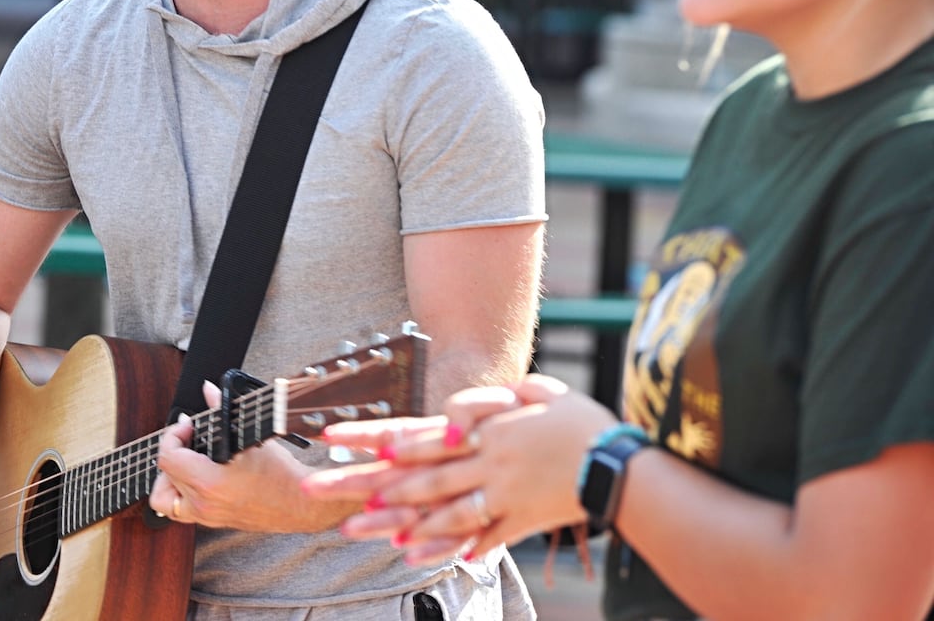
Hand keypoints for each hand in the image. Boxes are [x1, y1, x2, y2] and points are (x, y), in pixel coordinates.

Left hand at [149, 382, 354, 532]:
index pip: (168, 458)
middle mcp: (203, 503)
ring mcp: (205, 516)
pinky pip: (179, 510)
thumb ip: (221, 410)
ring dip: (169, 477)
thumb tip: (208, 390)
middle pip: (165, 474)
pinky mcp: (211, 522)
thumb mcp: (249, 436)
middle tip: (189, 437)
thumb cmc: (281, 474)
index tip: (188, 425)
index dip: (173, 435)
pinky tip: (194, 477)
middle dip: (173, 449)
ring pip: (164, 498)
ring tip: (186, 460)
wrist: (299, 503)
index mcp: (210, 483)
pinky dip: (179, 493)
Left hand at [304, 375, 614, 563]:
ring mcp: (501, 494)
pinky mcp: (518, 521)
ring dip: (395, 519)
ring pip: (439, 508)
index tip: (336, 441)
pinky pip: (476, 537)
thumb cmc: (583, 421)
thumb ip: (501, 398)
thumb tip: (471, 409)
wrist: (621, 464)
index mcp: (486, 427)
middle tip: (324, 491)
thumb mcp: (543, 392)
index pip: (419, 432)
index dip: (374, 437)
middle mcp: (485, 461)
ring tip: (356, 530)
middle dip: (367, 483)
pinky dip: (443, 545)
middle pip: (417, 474)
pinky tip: (411, 554)